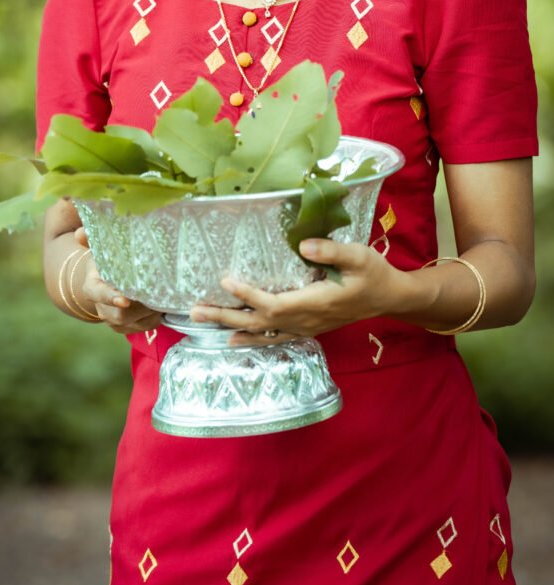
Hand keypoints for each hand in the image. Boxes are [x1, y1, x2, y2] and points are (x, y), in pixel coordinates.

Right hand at [74, 227, 163, 334]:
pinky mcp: (126, 327)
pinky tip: (162, 304)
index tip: (125, 300)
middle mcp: (101, 307)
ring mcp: (113, 320)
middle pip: (121, 313)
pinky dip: (155, 316)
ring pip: (135, 321)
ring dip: (150, 310)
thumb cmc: (108, 260)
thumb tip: (80, 233)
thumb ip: (93, 240)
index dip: (111, 297)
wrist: (108, 279)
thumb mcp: (100, 249)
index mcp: (92, 287)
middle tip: (159, 292)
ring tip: (163, 295)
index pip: (98, 295)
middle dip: (141, 305)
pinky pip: (145, 326)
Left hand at [189, 238, 408, 345]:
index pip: (273, 302)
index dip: (248, 294)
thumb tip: (303, 245)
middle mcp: (306, 319)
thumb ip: (332, 251)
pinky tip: (235, 339)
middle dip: (226, 316)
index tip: (225, 281)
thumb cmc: (374, 273)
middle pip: (259, 322)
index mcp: (315, 302)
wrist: (390, 298)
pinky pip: (275, 337)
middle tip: (195, 311)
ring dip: (232, 327)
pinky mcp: (308, 327)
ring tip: (204, 323)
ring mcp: (306, 327)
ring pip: (263, 332)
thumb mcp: (359, 256)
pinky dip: (253, 338)